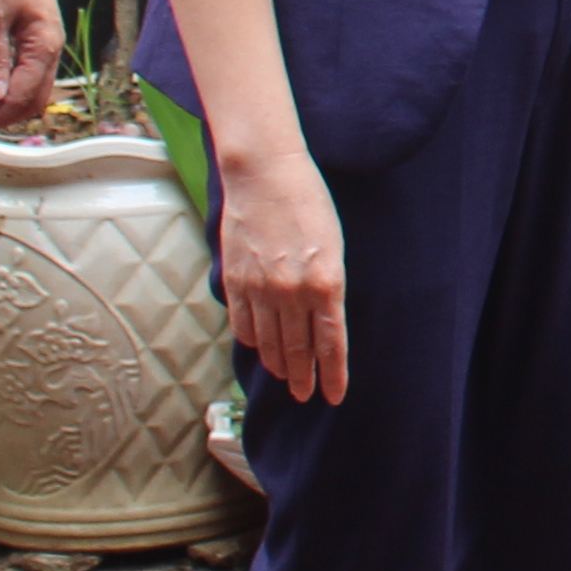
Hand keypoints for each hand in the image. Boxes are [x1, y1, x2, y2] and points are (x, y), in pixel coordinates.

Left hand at [0, 0, 62, 127]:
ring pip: (32, 89)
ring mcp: (47, 42)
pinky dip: (9, 87)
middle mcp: (52, 48)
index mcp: (45, 44)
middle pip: (34, 100)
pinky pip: (28, 74)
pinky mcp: (37, 36)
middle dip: (3, 117)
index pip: (23, 96)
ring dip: (6, 104)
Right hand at [220, 146, 348, 407]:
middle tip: (304, 396)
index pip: (331, 344)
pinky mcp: (235, 281)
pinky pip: (243, 324)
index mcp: (327, 283)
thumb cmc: (309, 203)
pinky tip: (257, 349)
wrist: (265, 174)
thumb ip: (327, 286)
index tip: (334, 396)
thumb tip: (321, 320)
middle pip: (299, 350)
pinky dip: (252, 341)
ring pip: (269, 343)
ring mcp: (260, 289)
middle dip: (303, 378)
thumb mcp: (333, 246)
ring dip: (278, 365)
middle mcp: (293, 292)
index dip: (333, 374)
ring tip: (284, 378)